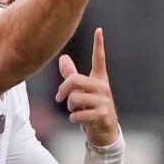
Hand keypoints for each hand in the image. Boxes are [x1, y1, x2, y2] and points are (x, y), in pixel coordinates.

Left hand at [55, 28, 119, 145]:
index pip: (99, 59)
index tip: (99, 29)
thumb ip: (72, 76)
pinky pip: (78, 114)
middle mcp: (103, 87)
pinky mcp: (103, 114)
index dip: (98, 44)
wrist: (105, 133)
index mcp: (99, 79)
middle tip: (59, 97)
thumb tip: (63, 58)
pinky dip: (74, 119)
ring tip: (77, 111)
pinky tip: (80, 121)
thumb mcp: (82, 92)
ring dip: (70, 108)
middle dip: (63, 89)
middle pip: (75, 80)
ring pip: (74, 99)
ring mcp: (104, 101)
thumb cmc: (92, 109)